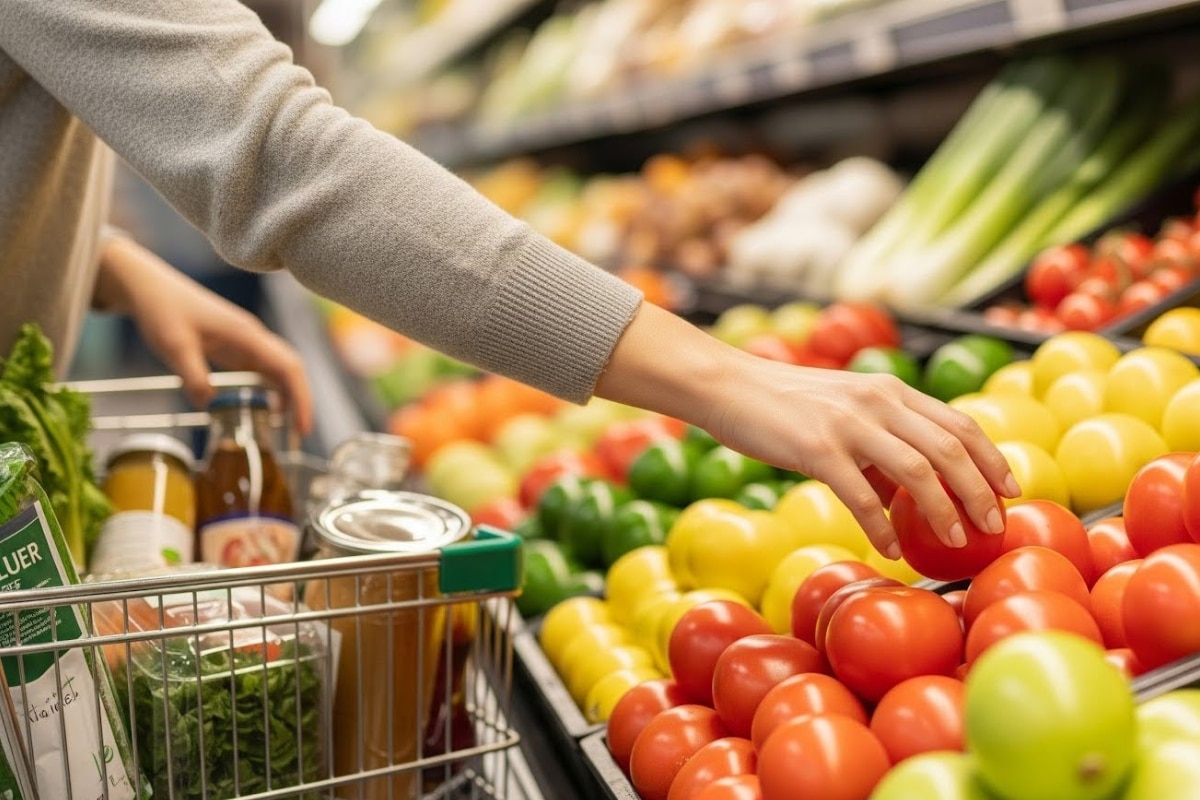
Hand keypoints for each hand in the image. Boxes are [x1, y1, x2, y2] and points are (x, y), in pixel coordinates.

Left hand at [93, 235, 312, 432]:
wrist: (151, 288)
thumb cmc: (163, 310)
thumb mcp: (174, 347)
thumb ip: (194, 377)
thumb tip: (210, 406)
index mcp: (246, 335)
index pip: (288, 368)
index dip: (301, 398)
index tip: (302, 427)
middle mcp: (253, 337)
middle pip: (292, 368)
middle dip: (301, 400)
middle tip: (298, 434)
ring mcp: (246, 340)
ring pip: (280, 368)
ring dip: (288, 395)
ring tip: (286, 426)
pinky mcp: (235, 345)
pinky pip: (263, 368)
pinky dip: (271, 389)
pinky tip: (266, 406)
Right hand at [595, 302, 1018, 558]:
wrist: (728, 385)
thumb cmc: (784, 404)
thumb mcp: (843, 410)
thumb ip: (880, 442)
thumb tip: (908, 495)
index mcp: (890, 391)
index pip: (959, 423)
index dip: (993, 458)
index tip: (1012, 490)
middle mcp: (878, 401)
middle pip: (951, 448)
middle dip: (981, 492)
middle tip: (994, 526)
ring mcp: (849, 424)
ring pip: (919, 471)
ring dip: (944, 512)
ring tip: (955, 541)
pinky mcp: (817, 449)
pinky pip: (864, 497)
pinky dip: (883, 528)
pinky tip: (890, 550)